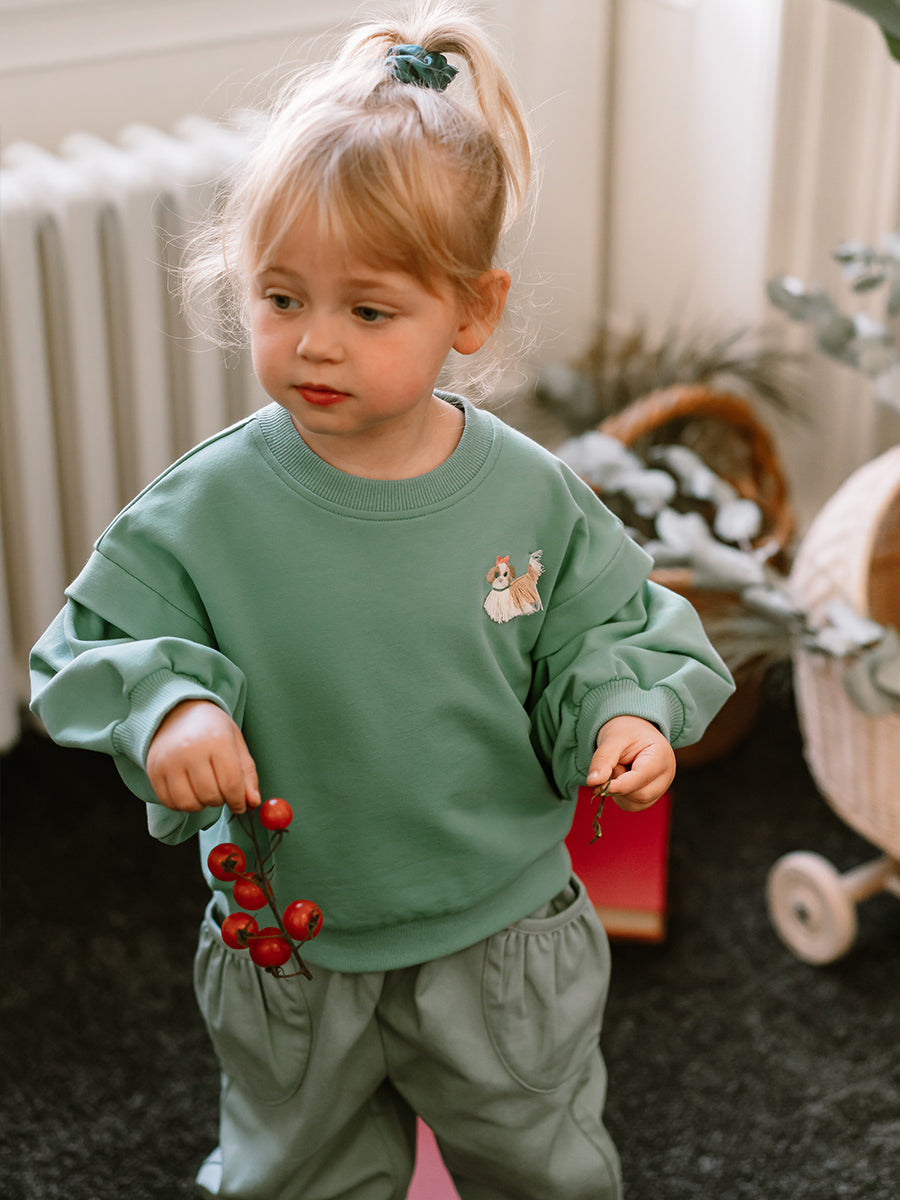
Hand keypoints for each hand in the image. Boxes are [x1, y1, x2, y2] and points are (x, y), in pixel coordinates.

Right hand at [146, 699, 260, 814]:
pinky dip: (182, 804)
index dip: (239, 801)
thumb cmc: (211, 729)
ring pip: (189, 804)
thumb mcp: (236, 743)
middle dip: (221, 800)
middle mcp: (190, 750)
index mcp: (216, 740)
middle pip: (210, 796)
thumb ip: (247, 774)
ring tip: (205, 791)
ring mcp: (168, 761)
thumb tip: (253, 803)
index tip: (240, 805)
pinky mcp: (154, 771)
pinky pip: (169, 802)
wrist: (177, 712)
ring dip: (201, 805)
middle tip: (221, 790)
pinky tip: (189, 791)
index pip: (231, 784)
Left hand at [586, 715, 675, 811]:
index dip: (617, 785)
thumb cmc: (626, 731)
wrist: (634, 730)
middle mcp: (665, 776)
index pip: (640, 778)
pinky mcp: (650, 797)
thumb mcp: (612, 738)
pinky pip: (631, 805)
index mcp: (661, 756)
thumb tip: (593, 783)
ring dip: (617, 791)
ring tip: (619, 768)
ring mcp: (660, 789)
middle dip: (618, 786)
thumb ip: (603, 760)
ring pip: (634, 804)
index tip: (596, 786)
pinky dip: (619, 796)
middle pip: (639, 795)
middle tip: (613, 766)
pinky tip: (621, 779)